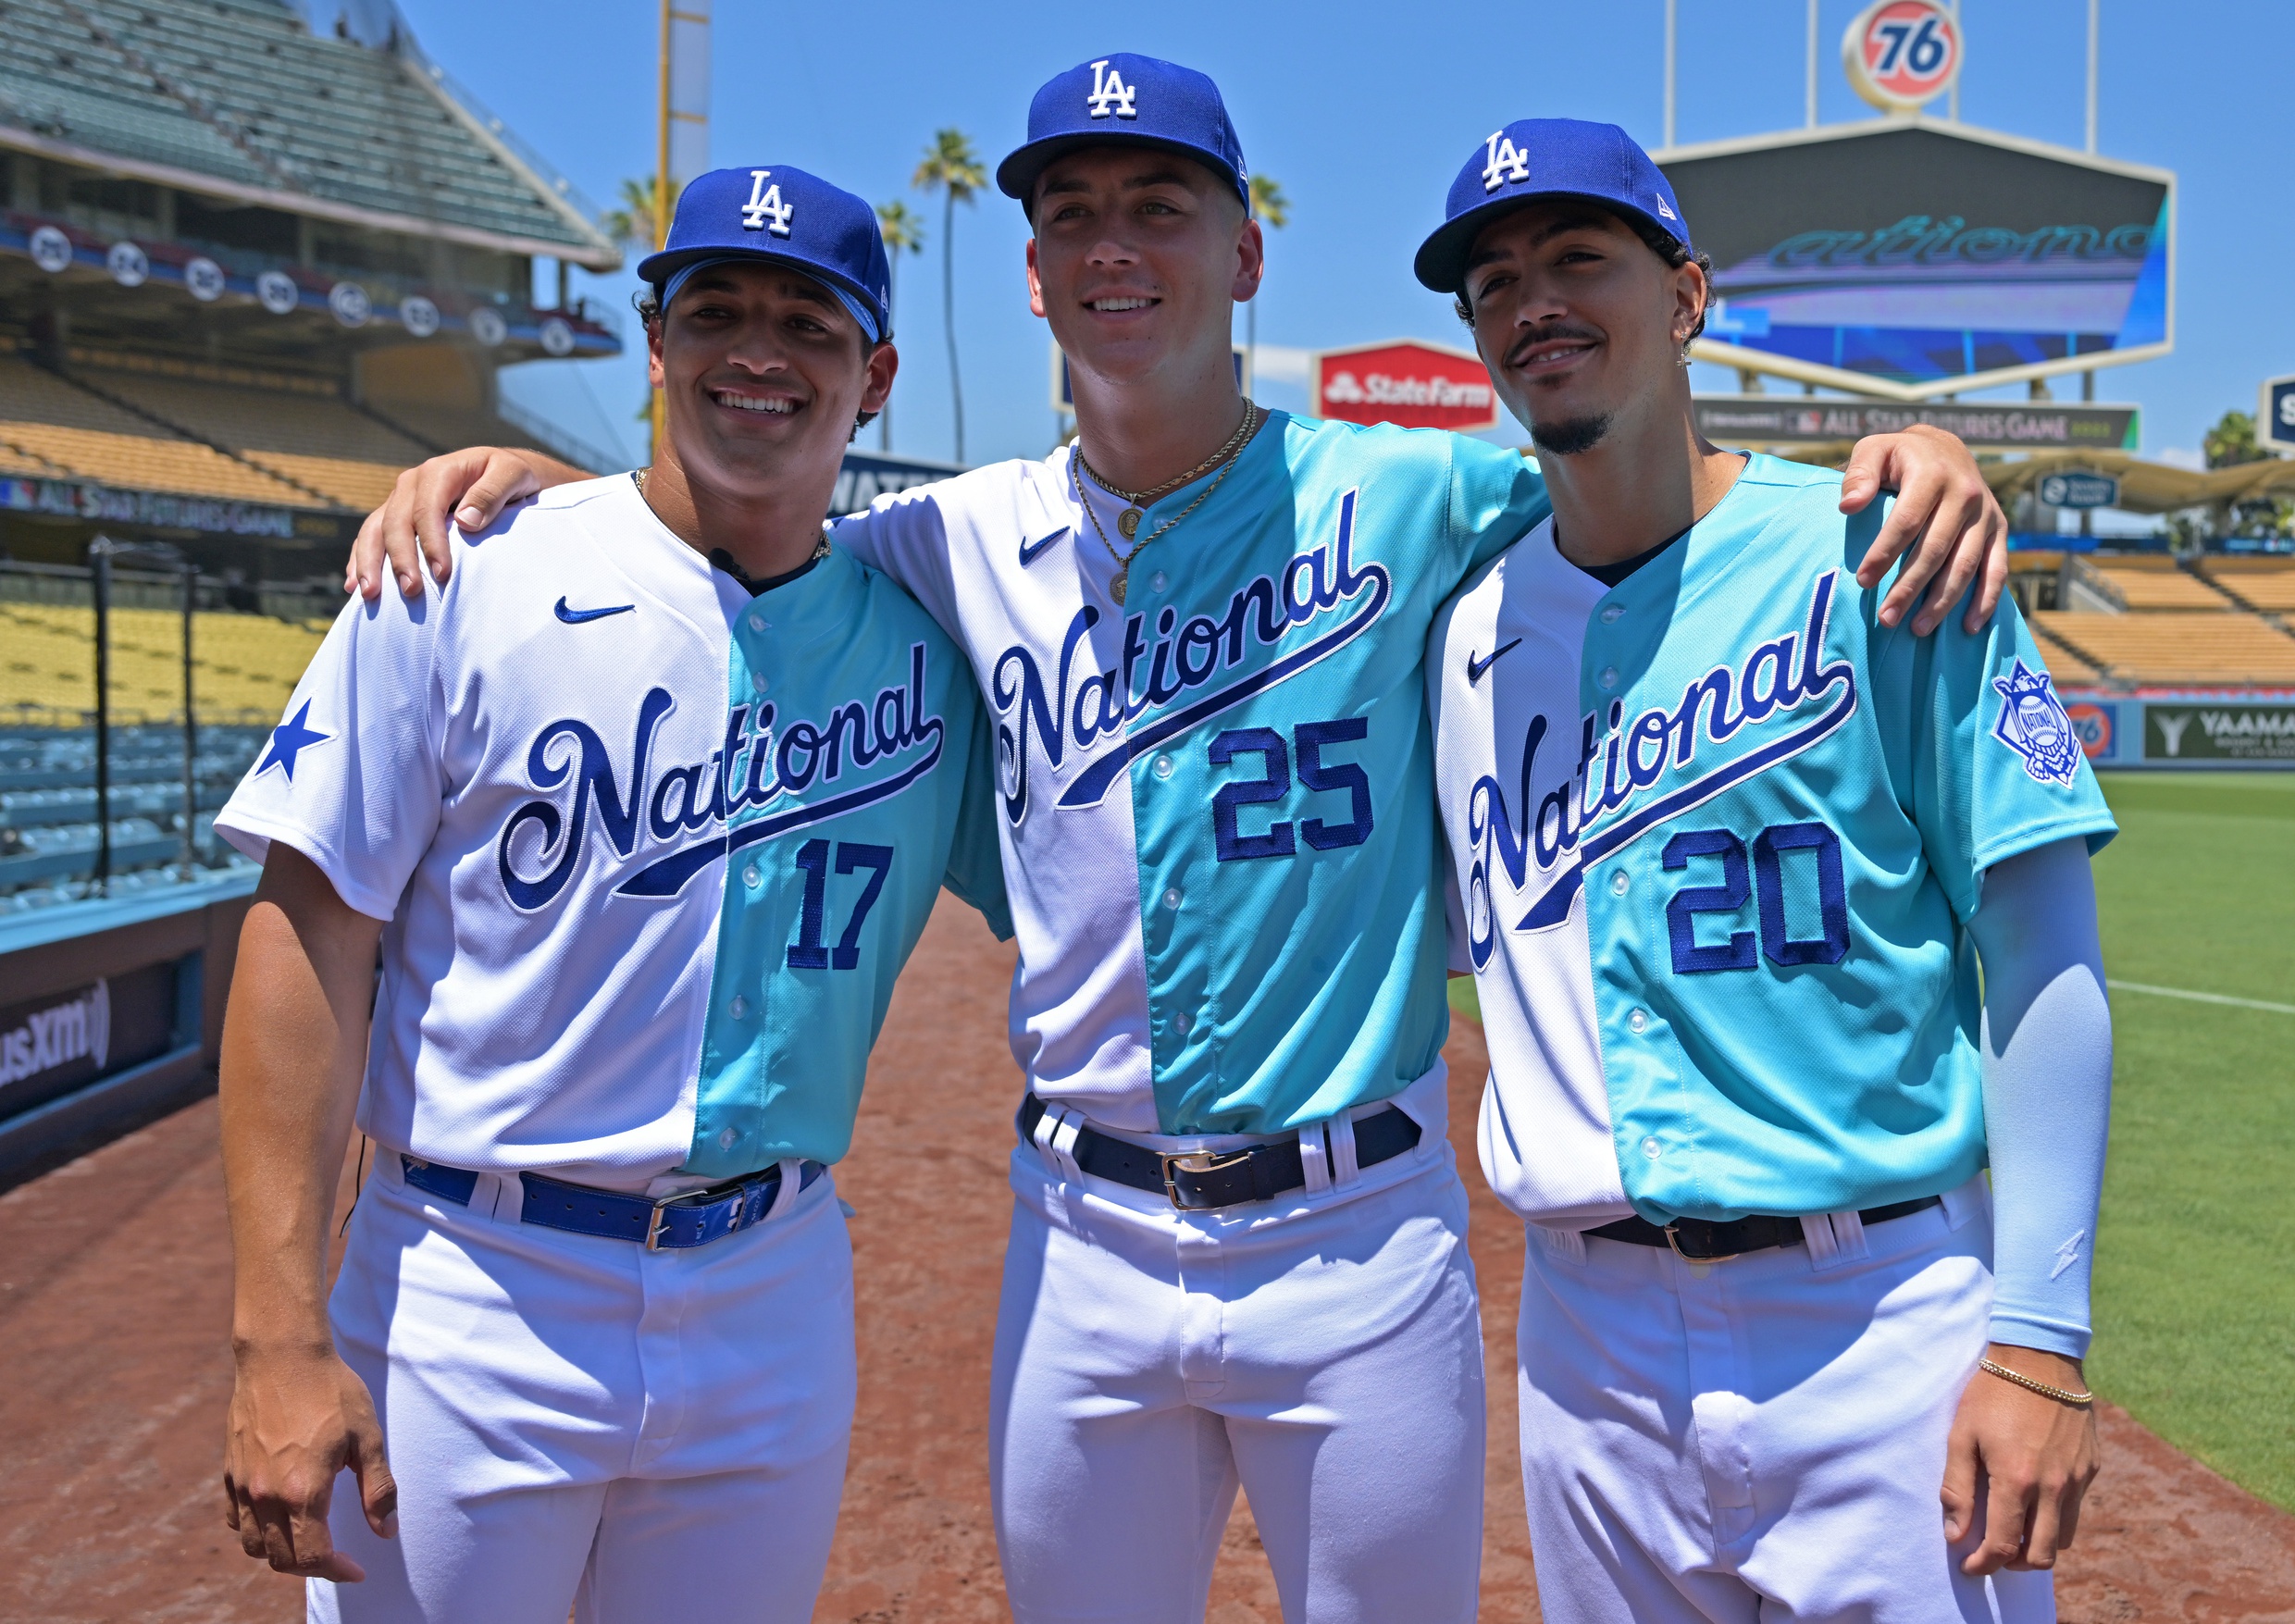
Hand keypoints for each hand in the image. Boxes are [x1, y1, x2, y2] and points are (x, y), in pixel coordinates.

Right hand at [222, 1342, 396, 1580]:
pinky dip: (255, 1530)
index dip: (338, 1571)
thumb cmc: (331, 1392)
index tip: (357, 1569)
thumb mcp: (367, 1438)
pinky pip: (236, 1520)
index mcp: (303, 1491)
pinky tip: (279, 1516)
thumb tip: (386, 1532)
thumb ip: (377, 1490)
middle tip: (338, 1557)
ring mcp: (242, 1485)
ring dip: (281, 1553)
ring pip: (253, 1546)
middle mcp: (265, 1495)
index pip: (313, 1557)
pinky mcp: (229, 1472)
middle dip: (312, 1567)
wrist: (282, 1354)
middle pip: (281, 1559)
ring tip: (310, 1540)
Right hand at [345, 447, 557, 600]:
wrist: (502, 474)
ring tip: (369, 594)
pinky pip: (370, 536)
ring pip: (374, 530)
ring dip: (368, 562)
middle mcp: (412, 483)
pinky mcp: (395, 515)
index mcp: (439, 472)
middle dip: (400, 560)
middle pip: (396, 523)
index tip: (443, 574)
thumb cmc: (512, 477)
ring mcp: (400, 500)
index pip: (427, 510)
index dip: (431, 543)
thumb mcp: (513, 476)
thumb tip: (465, 521)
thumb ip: (492, 493)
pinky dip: (359, 558)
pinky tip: (353, 585)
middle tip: (411, 592)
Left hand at [1838, 423, 2007, 635]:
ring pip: (1965, 565)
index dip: (1885, 553)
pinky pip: (1997, 569)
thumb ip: (1859, 474)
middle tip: (1886, 619)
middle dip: (1909, 587)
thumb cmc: (1899, 457)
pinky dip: (1986, 600)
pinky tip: (1967, 627)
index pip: (1907, 521)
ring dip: (1943, 601)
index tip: (1862, 581)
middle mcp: (1965, 494)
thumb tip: (1848, 506)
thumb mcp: (1874, 451)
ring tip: (1917, 630)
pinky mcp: (1999, 530)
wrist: (1945, 449)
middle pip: (1936, 550)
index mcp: (1932, 475)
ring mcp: (1986, 515)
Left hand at [1940, 1343, 2099, 1574]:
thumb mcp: (1961, 1435)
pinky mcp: (2091, 1467)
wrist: (2039, 1356)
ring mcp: (2077, 1478)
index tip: (1971, 1566)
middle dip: (2015, 1563)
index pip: (2004, 1545)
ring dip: (2039, 1544)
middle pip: (2042, 1555)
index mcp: (2017, 1480)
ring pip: (2064, 1538)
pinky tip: (2035, 1500)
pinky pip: (2075, 1508)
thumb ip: (1958, 1488)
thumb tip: (1956, 1534)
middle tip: (1994, 1553)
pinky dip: (2056, 1517)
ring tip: (2015, 1531)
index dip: (1984, 1563)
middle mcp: (2053, 1486)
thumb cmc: (1992, 1393)